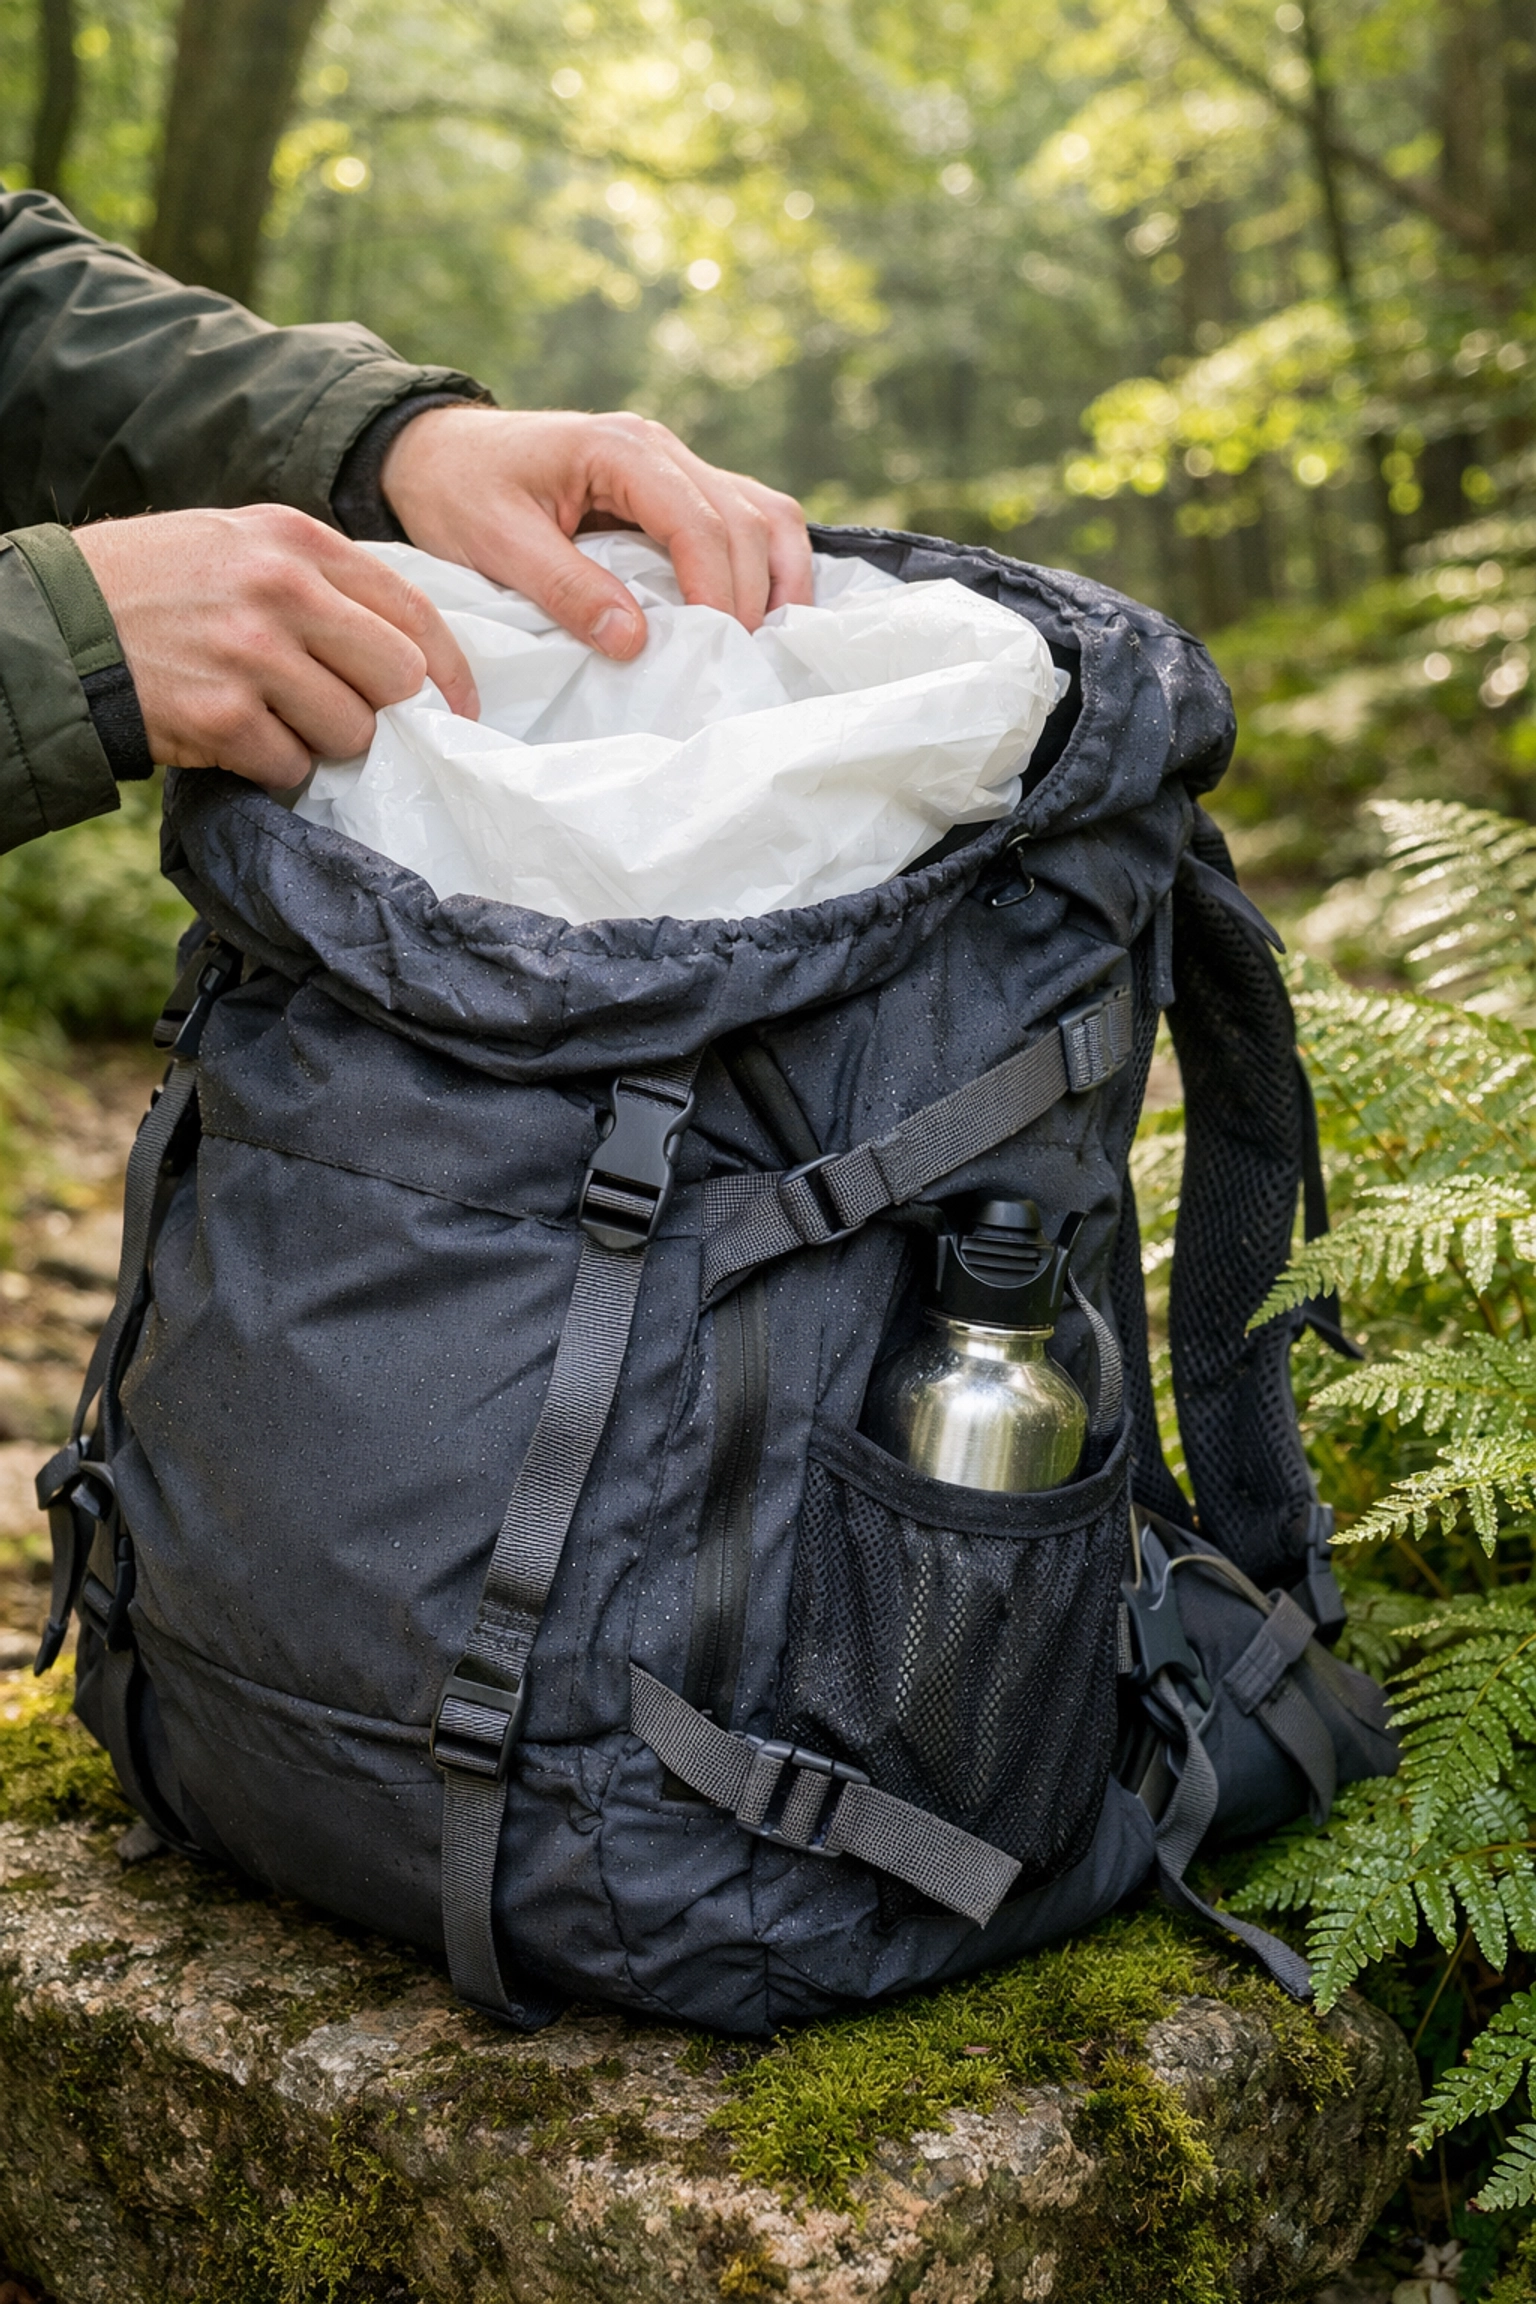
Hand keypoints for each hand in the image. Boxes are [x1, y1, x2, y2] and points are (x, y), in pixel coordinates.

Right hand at [72, 504, 478, 786]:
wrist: (61, 622)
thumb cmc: (162, 586)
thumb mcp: (244, 545)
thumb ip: (324, 581)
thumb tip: (411, 651)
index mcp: (298, 540)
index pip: (414, 610)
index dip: (447, 670)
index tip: (458, 706)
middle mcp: (282, 589)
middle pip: (396, 676)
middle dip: (385, 711)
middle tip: (353, 717)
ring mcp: (251, 653)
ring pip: (351, 731)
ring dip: (324, 743)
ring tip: (278, 719)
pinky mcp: (221, 715)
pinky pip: (291, 765)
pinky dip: (274, 766)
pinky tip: (238, 738)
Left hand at [379, 407, 813, 659]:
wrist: (435, 451)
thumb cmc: (459, 490)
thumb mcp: (497, 542)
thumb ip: (566, 587)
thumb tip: (635, 641)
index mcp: (620, 449)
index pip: (697, 521)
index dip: (716, 588)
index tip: (717, 646)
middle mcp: (660, 447)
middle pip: (744, 517)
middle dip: (753, 592)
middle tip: (741, 660)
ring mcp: (674, 463)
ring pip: (762, 511)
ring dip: (779, 575)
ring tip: (771, 639)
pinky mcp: (675, 488)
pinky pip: (744, 517)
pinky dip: (766, 562)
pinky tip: (765, 610)